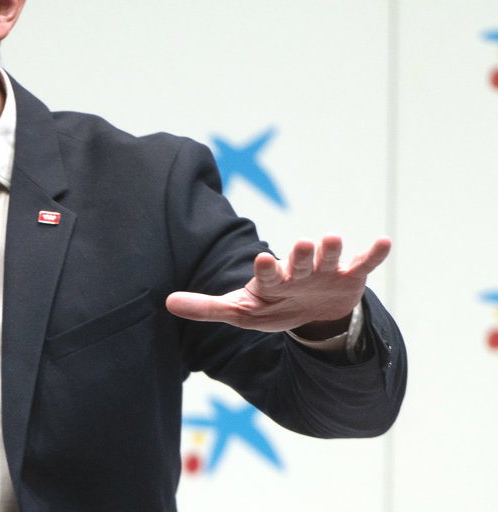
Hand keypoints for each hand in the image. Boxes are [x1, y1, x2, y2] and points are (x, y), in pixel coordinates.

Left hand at [164, 235, 389, 333]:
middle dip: (301, 255)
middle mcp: (298, 271)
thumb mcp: (240, 311)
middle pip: (299, 262)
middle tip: (303, 242)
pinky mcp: (350, 276)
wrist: (310, 312)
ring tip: (333, 238)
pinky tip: (384, 241)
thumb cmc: (271, 306)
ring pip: (329, 259)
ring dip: (332, 250)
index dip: (265, 269)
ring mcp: (325, 272)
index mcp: (272, 280)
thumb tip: (167, 303)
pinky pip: (363, 262)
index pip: (267, 274)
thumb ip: (207, 307)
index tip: (261, 260)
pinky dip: (373, 253)